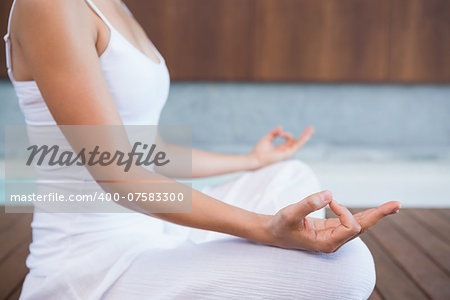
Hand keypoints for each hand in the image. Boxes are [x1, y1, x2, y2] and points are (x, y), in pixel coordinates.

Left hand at [250, 126, 313, 168]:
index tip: (279, 133)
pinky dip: (302, 140)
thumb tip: (281, 127)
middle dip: (304, 135)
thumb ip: (274, 133)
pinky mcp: (287, 154)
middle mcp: (285, 152)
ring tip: (311, 129)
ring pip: (299, 143)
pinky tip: (307, 135)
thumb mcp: (267, 139)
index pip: (290, 140)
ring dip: (305, 135)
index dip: (286, 134)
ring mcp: (287, 153)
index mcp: (281, 149)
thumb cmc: (258, 151)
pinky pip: (297, 146)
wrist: (255, 158)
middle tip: (311, 128)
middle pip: (298, 142)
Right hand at [264, 191, 400, 252]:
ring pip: (359, 224)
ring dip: (375, 214)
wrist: (272, 232)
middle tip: (397, 204)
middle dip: (379, 215)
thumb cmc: (280, 225)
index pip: (351, 227)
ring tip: (394, 206)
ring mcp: (334, 236)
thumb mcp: (290, 213)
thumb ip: (308, 204)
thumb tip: (329, 194)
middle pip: (362, 227)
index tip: (328, 200)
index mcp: (327, 243)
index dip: (344, 210)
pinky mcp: (331, 229)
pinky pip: (351, 221)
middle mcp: (334, 241)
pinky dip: (363, 214)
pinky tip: (376, 211)